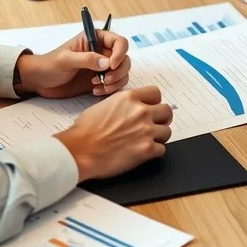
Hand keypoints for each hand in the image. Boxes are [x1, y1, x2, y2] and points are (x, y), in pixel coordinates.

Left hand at [15, 30, 130, 98]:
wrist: (40, 81)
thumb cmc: (49, 64)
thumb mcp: (66, 59)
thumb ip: (87, 59)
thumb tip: (107, 62)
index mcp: (95, 39)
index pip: (119, 42)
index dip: (120, 53)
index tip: (111, 65)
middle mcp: (102, 52)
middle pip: (124, 59)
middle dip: (118, 71)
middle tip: (105, 80)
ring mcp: (102, 67)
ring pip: (122, 73)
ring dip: (115, 82)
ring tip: (99, 87)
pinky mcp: (100, 81)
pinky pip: (114, 85)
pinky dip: (110, 90)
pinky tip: (95, 91)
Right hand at [54, 86, 173, 180]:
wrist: (79, 150)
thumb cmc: (85, 131)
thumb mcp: (104, 105)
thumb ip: (123, 104)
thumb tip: (130, 108)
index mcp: (129, 98)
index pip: (156, 93)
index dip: (154, 103)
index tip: (151, 109)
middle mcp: (140, 111)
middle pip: (167, 111)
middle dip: (161, 119)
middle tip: (153, 126)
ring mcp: (145, 130)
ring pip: (167, 131)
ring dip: (158, 137)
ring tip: (146, 141)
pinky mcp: (146, 149)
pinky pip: (162, 150)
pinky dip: (154, 153)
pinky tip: (143, 153)